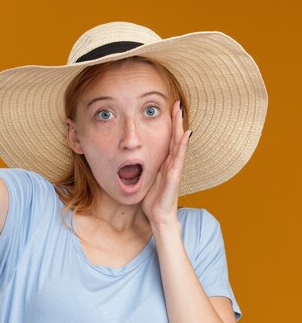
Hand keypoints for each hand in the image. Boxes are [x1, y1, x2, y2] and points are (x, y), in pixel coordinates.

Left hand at [142, 100, 191, 226]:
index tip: (169, 110)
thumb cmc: (154, 200)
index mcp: (165, 164)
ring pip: (179, 145)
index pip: (169, 140)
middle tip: (177, 104)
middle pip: (176, 139)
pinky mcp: (173, 178)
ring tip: (181, 113)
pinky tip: (186, 135)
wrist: (160, 218)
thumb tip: (135, 159)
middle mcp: (172, 164)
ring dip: (180, 128)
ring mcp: (174, 170)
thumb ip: (147, 168)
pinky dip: (183, 147)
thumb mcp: (148, 179)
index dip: (170, 126)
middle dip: (176, 121)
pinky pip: (179, 160)